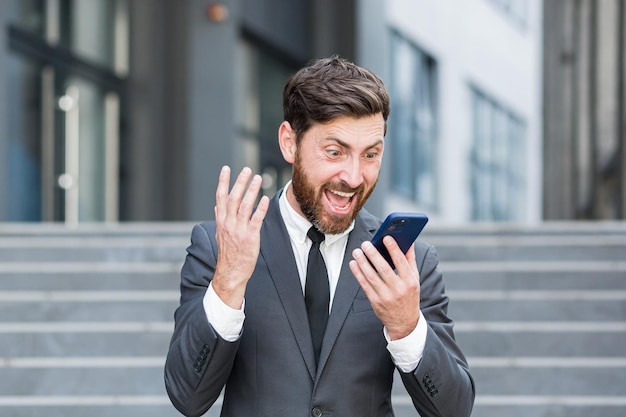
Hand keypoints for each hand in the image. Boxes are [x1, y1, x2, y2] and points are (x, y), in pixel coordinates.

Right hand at [212, 166, 269, 308]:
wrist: (231, 273)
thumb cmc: (228, 253)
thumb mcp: (220, 234)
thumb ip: (220, 218)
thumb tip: (217, 205)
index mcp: (221, 221)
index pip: (221, 197)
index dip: (223, 182)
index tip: (226, 169)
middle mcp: (228, 223)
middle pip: (233, 198)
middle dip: (239, 182)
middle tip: (246, 169)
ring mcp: (239, 230)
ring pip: (245, 206)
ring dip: (251, 191)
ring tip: (258, 178)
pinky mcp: (250, 237)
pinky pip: (256, 220)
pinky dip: (261, 208)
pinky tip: (265, 198)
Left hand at [349, 236, 420, 339]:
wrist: (405, 322)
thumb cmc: (409, 296)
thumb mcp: (415, 280)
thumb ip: (410, 261)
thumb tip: (409, 242)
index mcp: (409, 282)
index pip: (401, 262)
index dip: (393, 248)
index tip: (386, 237)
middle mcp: (398, 289)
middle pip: (383, 269)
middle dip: (373, 254)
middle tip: (365, 244)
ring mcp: (386, 296)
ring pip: (371, 276)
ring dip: (362, 262)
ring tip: (357, 252)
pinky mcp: (375, 301)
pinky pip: (364, 285)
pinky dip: (357, 273)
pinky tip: (354, 264)